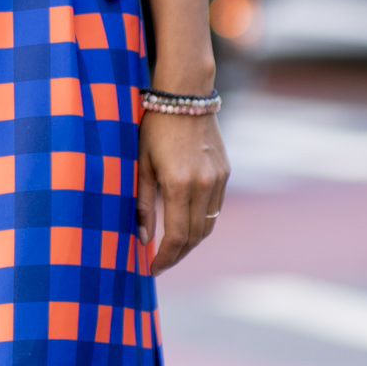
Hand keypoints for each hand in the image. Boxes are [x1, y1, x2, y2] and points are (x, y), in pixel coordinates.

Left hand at [135, 107, 228, 274]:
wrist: (186, 96)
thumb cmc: (154, 128)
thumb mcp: (141, 165)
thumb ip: (141, 204)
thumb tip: (143, 239)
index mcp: (179, 184)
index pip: (176, 236)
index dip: (165, 258)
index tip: (151, 269)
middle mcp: (204, 185)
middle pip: (194, 236)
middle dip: (177, 255)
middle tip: (160, 264)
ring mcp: (218, 179)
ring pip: (208, 225)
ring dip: (190, 242)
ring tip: (171, 249)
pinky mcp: (225, 172)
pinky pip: (215, 208)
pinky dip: (201, 222)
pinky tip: (185, 225)